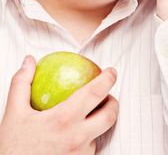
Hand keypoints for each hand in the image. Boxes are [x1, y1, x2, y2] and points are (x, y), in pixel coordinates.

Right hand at [0, 56, 117, 154]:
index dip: (107, 79)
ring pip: (101, 134)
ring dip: (100, 121)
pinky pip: (91, 148)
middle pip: (109, 116)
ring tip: (92, 113)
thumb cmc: (13, 147)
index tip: (111, 72)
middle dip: (113, 102)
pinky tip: (79, 132)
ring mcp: (80, 154)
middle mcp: (76, 138)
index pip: (94, 93)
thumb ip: (21, 83)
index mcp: (63, 119)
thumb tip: (29, 61)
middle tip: (108, 94)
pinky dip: (89, 137)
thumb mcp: (14, 113)